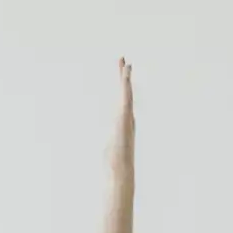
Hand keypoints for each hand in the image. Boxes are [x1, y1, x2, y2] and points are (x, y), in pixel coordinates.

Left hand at [110, 57, 135, 171]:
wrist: (120, 172)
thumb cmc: (114, 167)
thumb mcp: (107, 153)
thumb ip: (107, 149)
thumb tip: (104, 154)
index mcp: (123, 124)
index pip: (122, 101)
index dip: (122, 88)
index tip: (123, 75)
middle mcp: (127, 119)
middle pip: (125, 93)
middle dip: (123, 76)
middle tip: (123, 59)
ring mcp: (127, 118)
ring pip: (126, 93)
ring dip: (125, 77)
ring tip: (125, 62)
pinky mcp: (124, 119)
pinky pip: (126, 98)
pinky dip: (126, 85)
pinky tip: (125, 76)